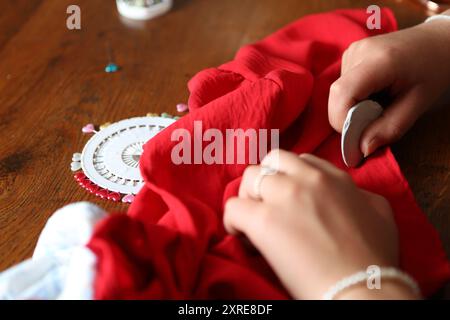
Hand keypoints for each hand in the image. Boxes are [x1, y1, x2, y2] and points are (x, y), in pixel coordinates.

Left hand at [224, 150, 415, 298]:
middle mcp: (308, 179)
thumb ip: (358, 195)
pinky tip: (242, 235)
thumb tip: (348, 194)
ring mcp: (284, 196)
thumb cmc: (374, 258)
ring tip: (253, 219)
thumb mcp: (379, 212)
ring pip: (249, 177)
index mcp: (333, 177)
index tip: (287, 197)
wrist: (363, 287)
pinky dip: (233, 220)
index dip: (289, 178)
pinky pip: (233, 207)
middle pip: (271, 161)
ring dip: (248, 196)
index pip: (300, 161)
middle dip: (266, 180)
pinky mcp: (264, 221)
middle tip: (267, 204)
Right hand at [328, 14, 449, 156]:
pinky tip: (373, 93)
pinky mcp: (349, 54)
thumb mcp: (418, 104)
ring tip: (379, 103)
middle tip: (372, 126)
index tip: (355, 141)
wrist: (438, 42)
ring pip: (338, 94)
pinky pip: (342, 86)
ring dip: (353, 108)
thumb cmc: (433, 71)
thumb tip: (361, 149)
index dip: (342, 120)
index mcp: (380, 61)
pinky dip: (353, 98)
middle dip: (348, 119)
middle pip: (337, 96)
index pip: (343, 93)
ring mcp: (352, 51)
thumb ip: (389, 128)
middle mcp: (359, 52)